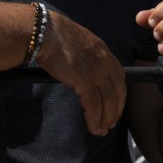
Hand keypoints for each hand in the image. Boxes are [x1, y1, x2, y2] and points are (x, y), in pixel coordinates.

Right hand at [34, 10, 126, 137]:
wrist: (43, 31)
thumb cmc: (52, 33)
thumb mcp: (77, 40)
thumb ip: (85, 54)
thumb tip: (80, 67)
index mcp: (103, 50)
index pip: (119, 77)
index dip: (119, 94)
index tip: (115, 105)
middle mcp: (104, 62)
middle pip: (118, 92)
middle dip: (116, 110)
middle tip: (110, 123)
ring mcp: (97, 72)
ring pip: (109, 102)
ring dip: (106, 119)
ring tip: (101, 131)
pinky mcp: (85, 81)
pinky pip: (94, 106)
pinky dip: (95, 119)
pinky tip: (93, 128)